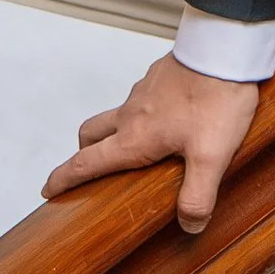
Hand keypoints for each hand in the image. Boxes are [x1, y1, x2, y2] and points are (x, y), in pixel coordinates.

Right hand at [43, 53, 261, 236]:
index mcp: (134, 138)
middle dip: (85, 153)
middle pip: (92, 134)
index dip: (63, 179)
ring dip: (117, 131)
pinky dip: (144, 112)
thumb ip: (199, 194)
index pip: (86, 163)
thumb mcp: (212, 156)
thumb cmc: (217, 99)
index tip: (48, 190)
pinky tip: (171, 117)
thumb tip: (189, 225)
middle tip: (91, 168)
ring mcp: (144, 92)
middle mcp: (131, 114)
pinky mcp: (160, 76)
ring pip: (117, 114)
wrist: (226, 48)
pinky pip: (142, 97)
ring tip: (140, 146)